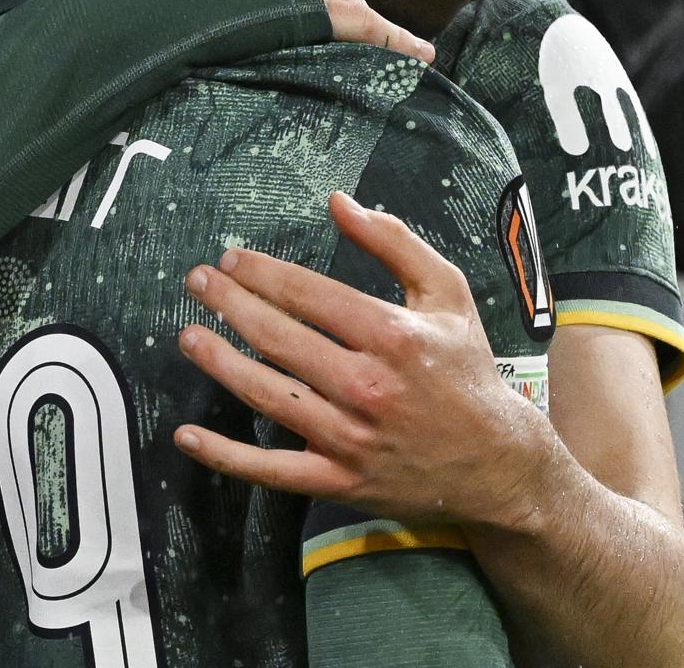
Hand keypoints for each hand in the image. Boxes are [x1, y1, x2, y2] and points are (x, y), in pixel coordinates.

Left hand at [172, 192, 551, 529]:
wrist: (497, 464)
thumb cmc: (466, 370)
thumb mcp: (446, 294)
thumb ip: (394, 242)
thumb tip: (339, 202)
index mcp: (393, 336)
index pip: (308, 295)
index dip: (262, 272)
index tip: (230, 258)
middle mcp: (367, 386)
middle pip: (279, 337)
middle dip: (229, 304)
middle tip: (197, 282)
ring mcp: (349, 438)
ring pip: (267, 396)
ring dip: (220, 363)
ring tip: (187, 335)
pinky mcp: (338, 481)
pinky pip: (271, 470)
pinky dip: (225, 456)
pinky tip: (186, 436)